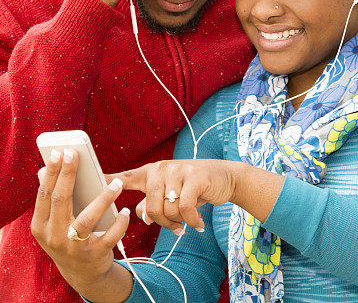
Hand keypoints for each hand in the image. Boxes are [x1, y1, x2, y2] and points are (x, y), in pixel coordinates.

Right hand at [30, 149, 130, 291]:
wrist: (82, 273)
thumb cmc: (69, 237)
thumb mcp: (55, 223)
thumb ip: (52, 200)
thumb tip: (45, 170)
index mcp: (41, 226)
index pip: (45, 194)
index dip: (53, 173)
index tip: (61, 152)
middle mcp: (54, 236)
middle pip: (60, 201)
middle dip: (68, 175)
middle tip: (76, 154)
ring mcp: (73, 247)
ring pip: (86, 219)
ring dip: (103, 199)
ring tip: (116, 184)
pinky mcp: (94, 254)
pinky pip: (109, 236)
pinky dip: (119, 223)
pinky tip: (126, 212)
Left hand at [109, 159, 242, 233]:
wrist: (226, 177)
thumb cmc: (195, 188)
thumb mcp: (172, 196)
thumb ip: (153, 204)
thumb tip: (141, 217)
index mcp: (152, 172)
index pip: (125, 177)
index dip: (108, 182)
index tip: (91, 183)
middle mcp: (162, 168)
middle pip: (151, 206)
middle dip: (164, 223)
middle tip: (177, 228)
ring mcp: (178, 170)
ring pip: (168, 208)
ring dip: (179, 221)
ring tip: (189, 222)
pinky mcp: (195, 176)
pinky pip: (185, 207)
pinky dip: (191, 220)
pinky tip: (198, 224)